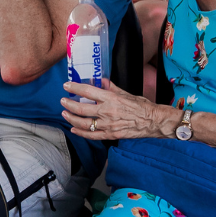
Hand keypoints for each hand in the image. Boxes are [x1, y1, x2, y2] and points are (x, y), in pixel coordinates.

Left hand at [61, 78, 177, 140]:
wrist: (153, 121)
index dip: (75, 88)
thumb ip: (110, 87)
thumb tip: (100, 81)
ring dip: (71, 118)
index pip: (87, 91)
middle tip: (63, 100)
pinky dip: (81, 132)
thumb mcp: (125, 92)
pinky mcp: (111, 134)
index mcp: (111, 98)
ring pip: (83, 123)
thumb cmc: (141, 106)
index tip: (66, 86)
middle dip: (68, 104)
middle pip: (81, 109)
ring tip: (64, 114)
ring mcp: (108, 125)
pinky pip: (92, 135)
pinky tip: (74, 129)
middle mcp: (107, 111)